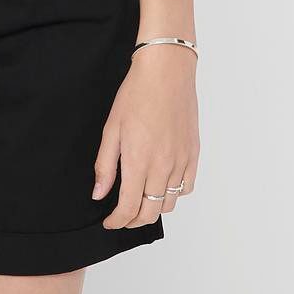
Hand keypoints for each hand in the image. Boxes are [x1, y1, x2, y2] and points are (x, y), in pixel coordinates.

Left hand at [92, 45, 198, 227]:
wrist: (166, 72)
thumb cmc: (136, 94)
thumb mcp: (111, 128)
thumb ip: (105, 165)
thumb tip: (100, 194)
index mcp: (139, 161)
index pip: (129, 208)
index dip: (117, 221)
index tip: (110, 221)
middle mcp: (163, 166)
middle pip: (150, 212)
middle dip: (133, 221)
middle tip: (122, 216)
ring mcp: (181, 161)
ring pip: (169, 203)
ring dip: (153, 209)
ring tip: (141, 200)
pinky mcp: (193, 153)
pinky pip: (187, 187)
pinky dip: (174, 194)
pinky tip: (162, 185)